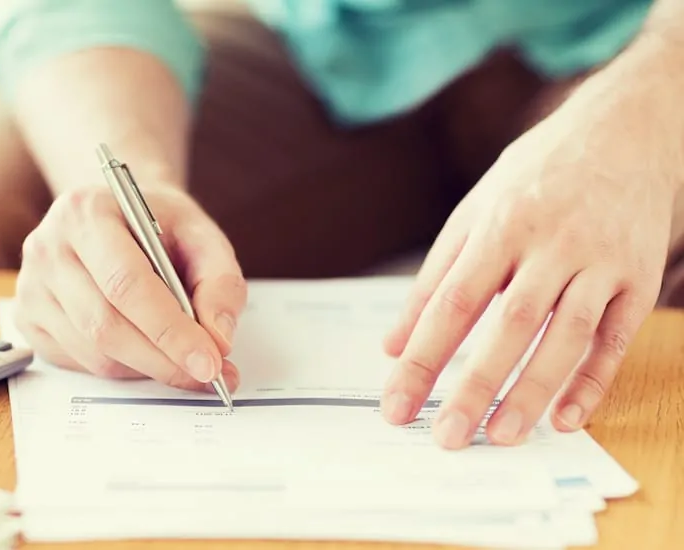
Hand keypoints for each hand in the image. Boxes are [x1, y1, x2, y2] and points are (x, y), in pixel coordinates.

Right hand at [12, 184, 245, 392]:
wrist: (118, 214)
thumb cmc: (159, 225)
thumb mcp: (202, 236)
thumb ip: (220, 283)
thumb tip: (218, 340)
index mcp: (87, 212)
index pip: (125, 284)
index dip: (170, 331)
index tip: (210, 362)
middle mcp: (47, 247)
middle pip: (104, 325)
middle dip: (163, 361)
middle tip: (209, 376)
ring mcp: (30, 286)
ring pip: (92, 352)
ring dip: (146, 369)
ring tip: (183, 362)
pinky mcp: (28, 318)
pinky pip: (79, 363)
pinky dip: (122, 368)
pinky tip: (146, 351)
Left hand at [380, 96, 674, 448]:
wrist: (625, 130)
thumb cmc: (534, 177)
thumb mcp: (473, 213)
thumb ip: (432, 279)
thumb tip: (392, 344)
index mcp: (498, 226)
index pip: (451, 304)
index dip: (423, 359)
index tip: (396, 405)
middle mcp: (550, 243)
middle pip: (509, 325)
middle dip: (475, 386)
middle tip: (447, 437)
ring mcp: (600, 260)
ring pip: (566, 336)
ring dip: (533, 390)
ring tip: (502, 437)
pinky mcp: (639, 276)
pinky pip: (616, 336)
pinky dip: (593, 380)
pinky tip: (565, 417)